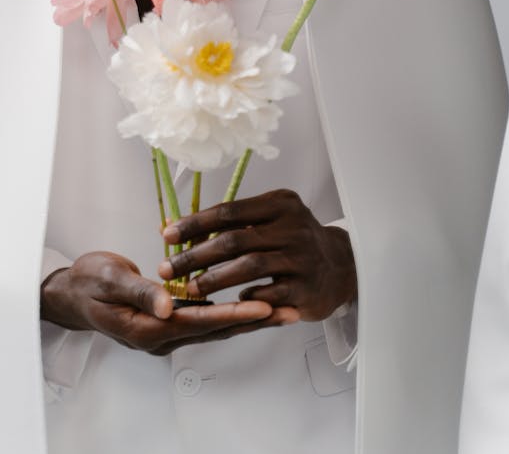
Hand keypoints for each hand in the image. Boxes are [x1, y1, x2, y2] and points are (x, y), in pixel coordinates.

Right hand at [40, 250, 282, 355]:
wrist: (71, 294)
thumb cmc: (87, 283)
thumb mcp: (109, 278)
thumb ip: (140, 291)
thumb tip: (169, 302)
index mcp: (148, 328)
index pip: (200, 321)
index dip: (233, 313)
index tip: (264, 306)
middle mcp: (162, 336)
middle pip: (217, 330)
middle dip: (254, 320)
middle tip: (289, 311)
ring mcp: (165, 332)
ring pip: (215, 326)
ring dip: (247, 317)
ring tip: (281, 308)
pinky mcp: (167, 322)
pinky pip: (205, 319)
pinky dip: (229, 311)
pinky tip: (249, 302)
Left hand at [158, 189, 356, 321]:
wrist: (340, 266)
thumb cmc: (293, 240)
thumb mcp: (269, 220)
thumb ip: (231, 223)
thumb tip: (174, 226)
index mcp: (280, 204)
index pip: (229, 211)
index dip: (195, 223)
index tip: (167, 234)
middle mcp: (293, 227)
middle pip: (234, 240)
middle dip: (195, 255)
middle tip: (168, 268)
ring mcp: (301, 258)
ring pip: (249, 267)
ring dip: (214, 279)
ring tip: (190, 288)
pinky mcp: (306, 288)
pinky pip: (268, 295)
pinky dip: (246, 298)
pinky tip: (231, 303)